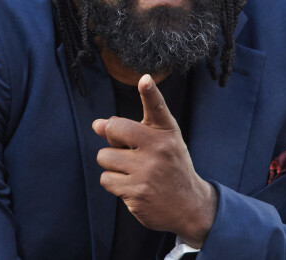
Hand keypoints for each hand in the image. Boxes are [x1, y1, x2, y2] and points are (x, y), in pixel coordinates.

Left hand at [92, 74, 217, 247]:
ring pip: (105, 157)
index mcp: (166, 131)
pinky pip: (106, 180)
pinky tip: (131, 186)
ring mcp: (148, 171)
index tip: (145, 80)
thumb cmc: (169, 165)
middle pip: (113, 129)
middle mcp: (159, 148)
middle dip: (112, 139)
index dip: (149, 92)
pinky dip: (114, 183)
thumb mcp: (160, 141)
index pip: (157, 106)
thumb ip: (129, 129)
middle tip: (127, 149)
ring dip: (112, 165)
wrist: (189, 205)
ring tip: (132, 170)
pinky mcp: (137, 193)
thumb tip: (96, 124)